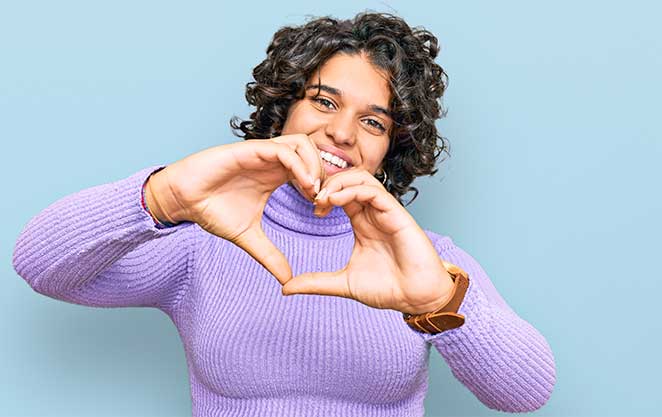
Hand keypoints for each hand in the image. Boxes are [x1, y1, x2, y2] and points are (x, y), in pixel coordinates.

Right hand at [146, 134, 324, 283]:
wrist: (183, 200)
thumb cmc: (212, 210)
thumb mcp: (248, 237)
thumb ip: (270, 255)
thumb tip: (287, 280)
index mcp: (276, 175)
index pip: (311, 170)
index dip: (323, 188)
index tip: (321, 212)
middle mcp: (272, 161)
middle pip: (313, 152)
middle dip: (325, 175)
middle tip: (322, 201)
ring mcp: (262, 153)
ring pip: (302, 144)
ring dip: (314, 166)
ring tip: (313, 192)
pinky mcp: (249, 150)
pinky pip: (283, 150)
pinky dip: (299, 165)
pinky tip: (303, 186)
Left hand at [281, 168, 454, 314]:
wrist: (417, 299)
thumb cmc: (388, 289)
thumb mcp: (343, 284)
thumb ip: (316, 283)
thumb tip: (285, 289)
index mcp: (362, 223)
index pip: (340, 194)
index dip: (323, 195)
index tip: (311, 209)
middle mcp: (373, 213)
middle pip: (349, 179)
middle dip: (328, 183)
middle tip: (313, 199)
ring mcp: (385, 212)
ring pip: (361, 178)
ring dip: (338, 183)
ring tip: (322, 198)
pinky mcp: (397, 215)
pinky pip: (374, 190)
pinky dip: (352, 190)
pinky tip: (335, 201)